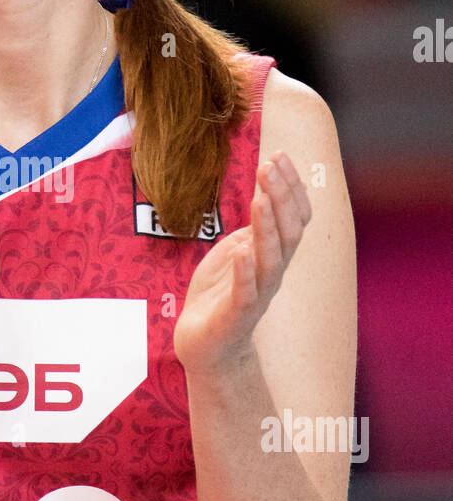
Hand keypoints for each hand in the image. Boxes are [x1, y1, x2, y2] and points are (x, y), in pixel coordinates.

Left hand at [172, 151, 311, 374]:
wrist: (205, 345)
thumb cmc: (220, 294)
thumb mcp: (237, 250)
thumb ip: (254, 227)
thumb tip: (267, 193)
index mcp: (273, 254)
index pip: (294, 217)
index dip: (291, 187)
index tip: (279, 155)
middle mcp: (272, 273)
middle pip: (288, 232)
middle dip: (281, 197)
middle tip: (268, 164)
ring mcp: (257, 295)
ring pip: (272, 259)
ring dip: (267, 227)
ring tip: (260, 197)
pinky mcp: (236, 316)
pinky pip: (245, 293)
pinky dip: (245, 272)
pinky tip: (241, 251)